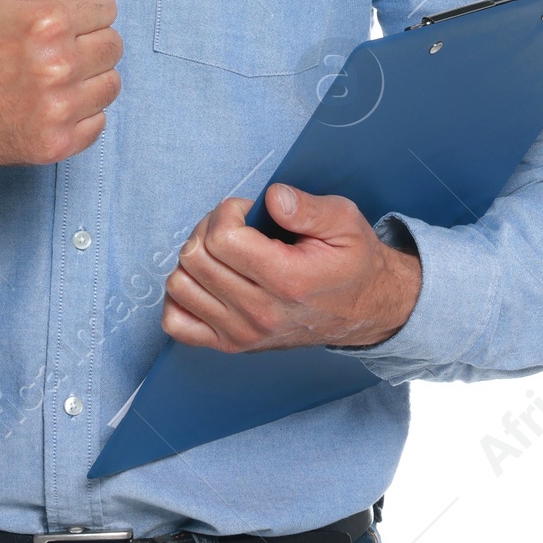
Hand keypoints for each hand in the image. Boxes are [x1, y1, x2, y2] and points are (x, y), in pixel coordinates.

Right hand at [0, 0, 122, 166]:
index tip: (43, 18)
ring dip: (85, 79)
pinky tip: (44, 102)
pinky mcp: (55, 144)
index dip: (76, 9)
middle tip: (41, 47)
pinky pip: (99, 123)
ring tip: (44, 74)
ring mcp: (57, 109)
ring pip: (110, 84)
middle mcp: (56, 65)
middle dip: (83, 42)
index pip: (105, 7)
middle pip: (113, 45)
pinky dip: (78, 115)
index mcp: (47, 18)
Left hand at [162, 185, 421, 352]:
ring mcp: (242, 333)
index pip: (222, 239)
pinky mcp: (232, 345)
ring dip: (194, 259)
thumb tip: (272, 198)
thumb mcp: (344, 221)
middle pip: (195, 258)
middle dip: (209, 228)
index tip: (249, 211)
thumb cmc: (351, 262)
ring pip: (180, 286)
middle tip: (236, 226)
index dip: (228, 212)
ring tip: (223, 251)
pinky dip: (181, 297)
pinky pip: (177, 323)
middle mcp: (260, 313)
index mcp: (287, 280)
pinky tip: (207, 279)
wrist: (364, 310)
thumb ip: (307, 208)